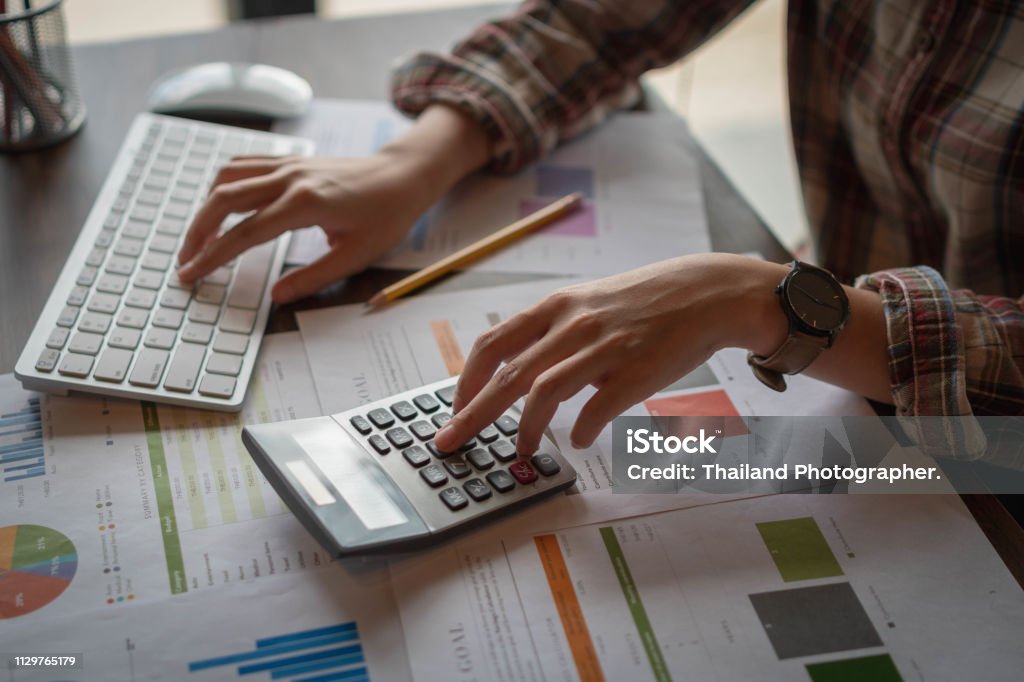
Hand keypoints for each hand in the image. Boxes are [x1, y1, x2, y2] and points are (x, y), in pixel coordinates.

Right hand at [176, 152, 432, 301]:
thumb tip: (277, 297)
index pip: (245, 233)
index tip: (191, 274)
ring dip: (205, 206)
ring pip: (228, 177)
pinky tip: (219, 205)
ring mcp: (289, 164)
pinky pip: (244, 164)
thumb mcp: (357, 256)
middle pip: (224, 199)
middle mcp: (291, 178)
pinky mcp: (290, 160)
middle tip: (185, 261)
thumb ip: (314, 277)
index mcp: (306, 204)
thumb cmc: (387, 216)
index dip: (213, 256)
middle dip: (197, 231)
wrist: (403, 176)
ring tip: (198, 238)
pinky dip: (224, 183)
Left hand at [433, 254, 788, 453]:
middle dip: (472, 414)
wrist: (704, 293)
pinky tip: (581, 440)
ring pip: (544, 393)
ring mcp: (604, 348)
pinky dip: (583, 431)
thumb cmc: (643, 302)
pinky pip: (597, 410)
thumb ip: (552, 333)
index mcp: (556, 306)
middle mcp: (573, 324)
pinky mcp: (636, 371)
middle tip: (450, 442)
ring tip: (522, 450)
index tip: (455, 408)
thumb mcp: (588, 301)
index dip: (466, 380)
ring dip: (526, 429)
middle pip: (507, 375)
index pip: (493, 344)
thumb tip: (519, 375)